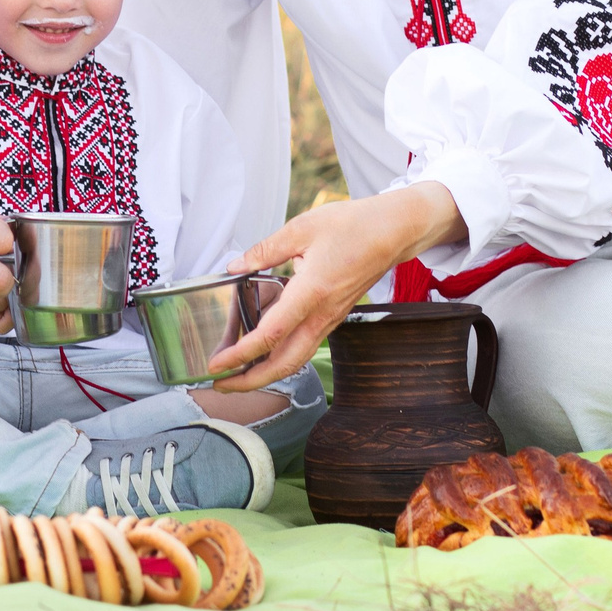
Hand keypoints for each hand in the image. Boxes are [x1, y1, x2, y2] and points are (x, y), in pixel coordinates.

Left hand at [206, 182, 464, 390]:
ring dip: (266, 373)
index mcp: (311, 292)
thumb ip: (266, 250)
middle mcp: (322, 313)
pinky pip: (305, 345)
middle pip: (285, 363)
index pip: (271, 335)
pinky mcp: (333, 316)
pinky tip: (263, 351)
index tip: (217, 364)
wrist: (394, 231)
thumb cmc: (354, 226)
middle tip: (221, 384)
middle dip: (251, 381)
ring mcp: (330, 318)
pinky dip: (281, 357)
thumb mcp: (302, 228)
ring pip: (296, 359)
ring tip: (238, 374)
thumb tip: (236, 265)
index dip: (241, 354)